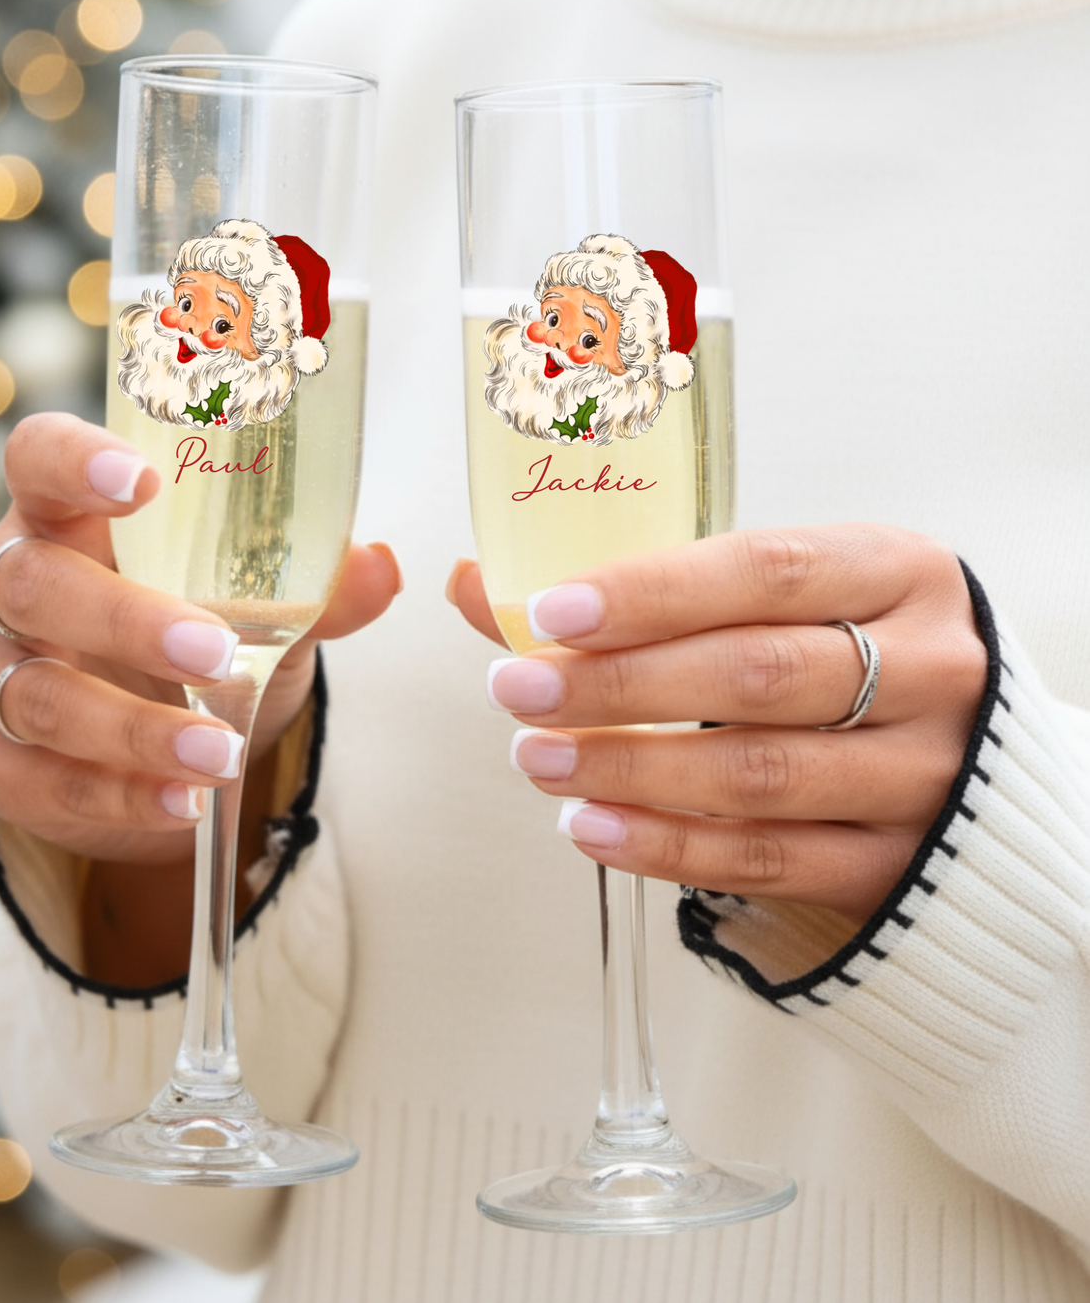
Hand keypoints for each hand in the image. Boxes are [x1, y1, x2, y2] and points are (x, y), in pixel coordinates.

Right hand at [0, 412, 400, 868]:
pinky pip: (39, 779)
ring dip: (133, 729)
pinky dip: (118, 796)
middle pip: (30, 583)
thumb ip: (310, 587)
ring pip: (36, 696)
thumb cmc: (196, 636)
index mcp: (64, 513)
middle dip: (124, 620)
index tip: (140, 480)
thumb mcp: (257, 607)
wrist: (157, 747)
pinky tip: (186, 803)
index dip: (74, 460)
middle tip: (215, 651)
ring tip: (223, 756)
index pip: (38, 457)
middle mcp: (4, 582)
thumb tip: (378, 567)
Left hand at [449, 526, 986, 925]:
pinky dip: (667, 848)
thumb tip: (475, 582)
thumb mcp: (772, 596)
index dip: (653, 592)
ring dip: (630, 768)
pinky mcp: (897, 865)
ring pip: (758, 776)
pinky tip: (590, 828)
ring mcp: (922, 775)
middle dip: (621, 685)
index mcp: (897, 572)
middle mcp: (928, 668)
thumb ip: (637, 592)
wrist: (960, 759)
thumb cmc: (839, 650)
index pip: (766, 571)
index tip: (552, 610)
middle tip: (518, 688)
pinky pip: (768, 862)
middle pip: (757, 675)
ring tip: (539, 758)